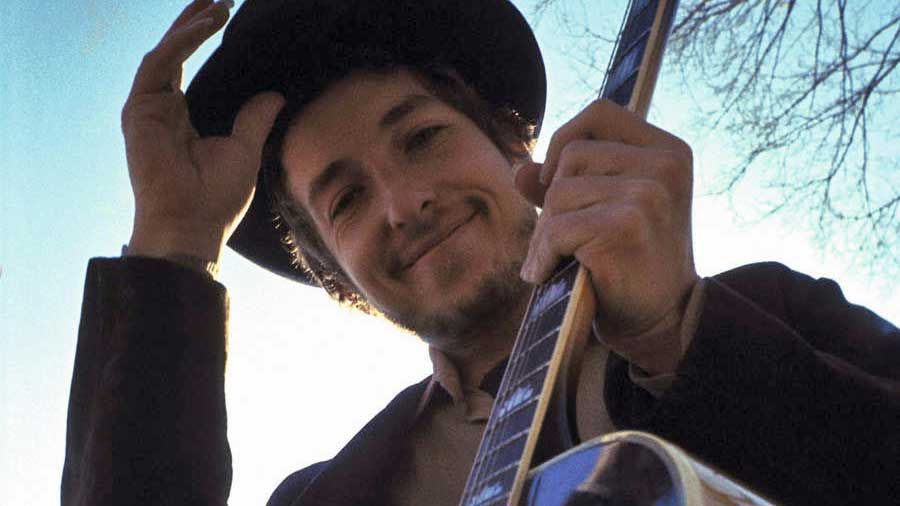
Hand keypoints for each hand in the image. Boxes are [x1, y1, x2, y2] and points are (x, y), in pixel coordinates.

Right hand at [122, 0, 283, 260]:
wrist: (193, 225)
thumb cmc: (216, 198)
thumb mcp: (244, 150)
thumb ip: (254, 120)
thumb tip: (275, 96)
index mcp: (179, 118)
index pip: (186, 65)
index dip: (200, 36)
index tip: (222, 12)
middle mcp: (159, 109)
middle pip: (172, 53)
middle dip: (191, 22)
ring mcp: (146, 109)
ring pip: (166, 53)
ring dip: (190, 26)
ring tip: (218, 5)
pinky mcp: (139, 110)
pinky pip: (161, 63)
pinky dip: (182, 41)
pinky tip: (204, 24)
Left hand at [517, 100, 697, 356]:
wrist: (660, 322)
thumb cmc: (630, 265)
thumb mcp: (606, 211)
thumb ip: (568, 184)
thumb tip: (521, 170)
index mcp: (668, 151)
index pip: (599, 113)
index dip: (565, 140)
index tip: (556, 180)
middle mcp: (665, 164)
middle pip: (572, 156)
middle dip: (551, 200)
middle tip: (557, 241)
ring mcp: (650, 193)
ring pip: (560, 192)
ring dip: (546, 232)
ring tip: (556, 260)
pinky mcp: (628, 224)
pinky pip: (558, 227)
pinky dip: (543, 255)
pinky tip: (548, 274)